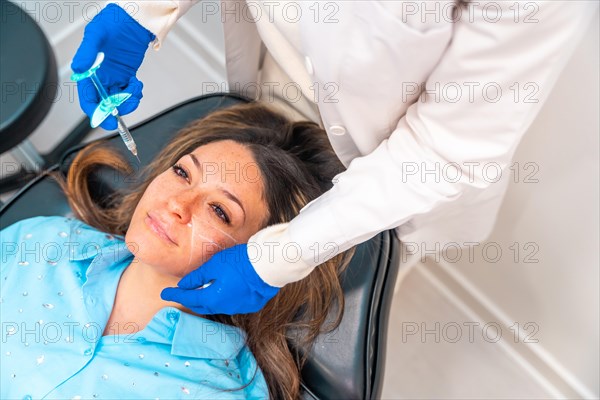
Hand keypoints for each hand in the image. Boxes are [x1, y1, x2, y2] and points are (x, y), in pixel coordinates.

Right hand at [71, 4, 154, 129]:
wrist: (131, 19)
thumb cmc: (111, 22)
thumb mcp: (96, 34)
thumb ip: (87, 51)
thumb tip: (79, 67)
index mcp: (88, 71)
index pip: (88, 98)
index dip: (95, 111)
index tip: (105, 119)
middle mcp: (100, 77)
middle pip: (103, 104)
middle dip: (114, 111)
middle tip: (125, 110)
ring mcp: (113, 78)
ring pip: (118, 101)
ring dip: (128, 102)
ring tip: (134, 91)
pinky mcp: (126, 77)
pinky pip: (129, 93)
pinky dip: (135, 93)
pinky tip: (137, 84)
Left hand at [161, 244, 280, 314]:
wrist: (269, 265)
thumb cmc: (241, 262)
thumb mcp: (215, 265)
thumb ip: (198, 277)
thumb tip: (184, 285)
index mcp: (213, 298)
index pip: (188, 298)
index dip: (175, 295)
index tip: (165, 293)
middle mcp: (225, 307)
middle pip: (202, 306)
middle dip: (191, 299)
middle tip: (182, 293)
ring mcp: (239, 307)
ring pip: (217, 305)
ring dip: (208, 299)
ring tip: (202, 290)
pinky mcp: (251, 304)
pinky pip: (232, 303)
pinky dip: (223, 298)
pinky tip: (224, 290)